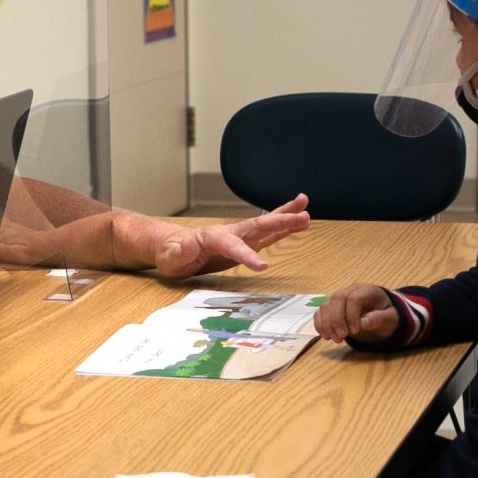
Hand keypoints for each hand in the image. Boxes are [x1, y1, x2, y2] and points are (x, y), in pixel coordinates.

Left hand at [151, 195, 310, 278]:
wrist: (172, 247)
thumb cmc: (171, 253)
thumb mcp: (171, 256)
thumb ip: (180, 251)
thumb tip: (190, 243)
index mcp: (213, 237)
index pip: (233, 246)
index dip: (247, 255)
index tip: (262, 267)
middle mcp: (230, 232)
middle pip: (258, 225)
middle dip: (281, 221)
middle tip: (304, 215)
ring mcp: (239, 236)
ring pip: (266, 225)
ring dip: (286, 218)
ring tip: (307, 210)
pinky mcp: (244, 243)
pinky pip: (267, 235)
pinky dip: (283, 229)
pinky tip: (298, 224)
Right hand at [315, 283, 398, 343]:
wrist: (381, 314)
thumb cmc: (387, 315)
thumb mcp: (390, 318)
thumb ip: (379, 319)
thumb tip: (363, 323)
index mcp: (367, 290)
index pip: (354, 299)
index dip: (351, 316)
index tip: (355, 331)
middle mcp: (350, 291)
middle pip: (337, 299)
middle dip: (337, 320)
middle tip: (343, 337)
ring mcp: (339, 298)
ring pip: (325, 306)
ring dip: (327, 324)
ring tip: (336, 339)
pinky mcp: (331, 307)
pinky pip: (320, 313)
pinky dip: (320, 325)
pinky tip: (326, 336)